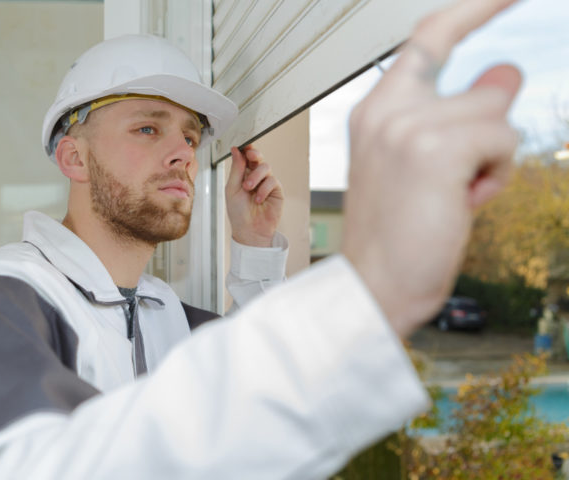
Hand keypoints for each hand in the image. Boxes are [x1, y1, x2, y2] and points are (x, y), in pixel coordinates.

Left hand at [225, 145, 283, 246]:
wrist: (249, 230)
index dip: (246, 149)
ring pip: (265, 167)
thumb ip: (236, 169)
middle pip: (258, 157)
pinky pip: (272, 181)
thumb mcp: (232, 188)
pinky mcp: (276, 191)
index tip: (244, 145)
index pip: (246, 156)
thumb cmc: (238, 212)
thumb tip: (236, 150)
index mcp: (243, 174)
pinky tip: (258, 199)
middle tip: (250, 156)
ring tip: (248, 188)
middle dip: (254, 154)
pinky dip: (263, 189)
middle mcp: (255, 176)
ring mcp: (266, 183)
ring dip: (255, 176)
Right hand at [341, 0, 521, 336]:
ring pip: (496, 115)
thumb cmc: (395, 236)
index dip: (474, 10)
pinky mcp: (434, 148)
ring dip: (491, 161)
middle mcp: (386, 110)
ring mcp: (407, 126)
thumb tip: (506, 70)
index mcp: (376, 113)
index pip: (429, 38)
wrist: (372, 286)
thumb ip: (460, 116)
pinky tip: (462, 200)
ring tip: (453, 195)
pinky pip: (501, 139)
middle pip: (482, 87)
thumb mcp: (424, 167)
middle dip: (492, 134)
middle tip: (463, 180)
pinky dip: (495, 174)